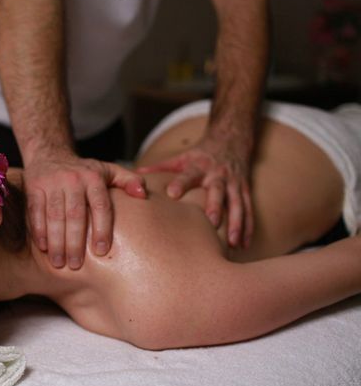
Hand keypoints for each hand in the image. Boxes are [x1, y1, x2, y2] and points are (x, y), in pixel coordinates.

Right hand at [24, 150, 145, 267]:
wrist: (50, 153)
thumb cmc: (83, 170)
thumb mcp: (108, 170)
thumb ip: (129, 180)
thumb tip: (143, 194)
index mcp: (93, 178)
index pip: (100, 206)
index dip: (102, 229)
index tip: (102, 251)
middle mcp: (73, 179)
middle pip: (75, 215)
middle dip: (75, 242)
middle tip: (76, 264)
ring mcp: (51, 183)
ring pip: (54, 215)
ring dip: (56, 241)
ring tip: (58, 262)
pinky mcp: (34, 187)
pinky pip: (36, 211)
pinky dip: (39, 230)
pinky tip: (43, 247)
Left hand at [138, 138, 252, 247]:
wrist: (230, 140)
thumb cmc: (199, 155)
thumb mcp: (180, 158)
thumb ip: (160, 168)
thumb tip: (136, 175)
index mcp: (199, 167)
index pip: (188, 174)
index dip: (180, 183)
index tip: (171, 193)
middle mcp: (218, 175)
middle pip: (218, 191)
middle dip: (216, 206)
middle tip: (212, 222)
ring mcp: (234, 183)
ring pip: (238, 203)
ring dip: (236, 223)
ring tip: (233, 243)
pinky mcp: (245, 190)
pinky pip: (248, 210)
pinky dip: (248, 227)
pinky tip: (244, 245)